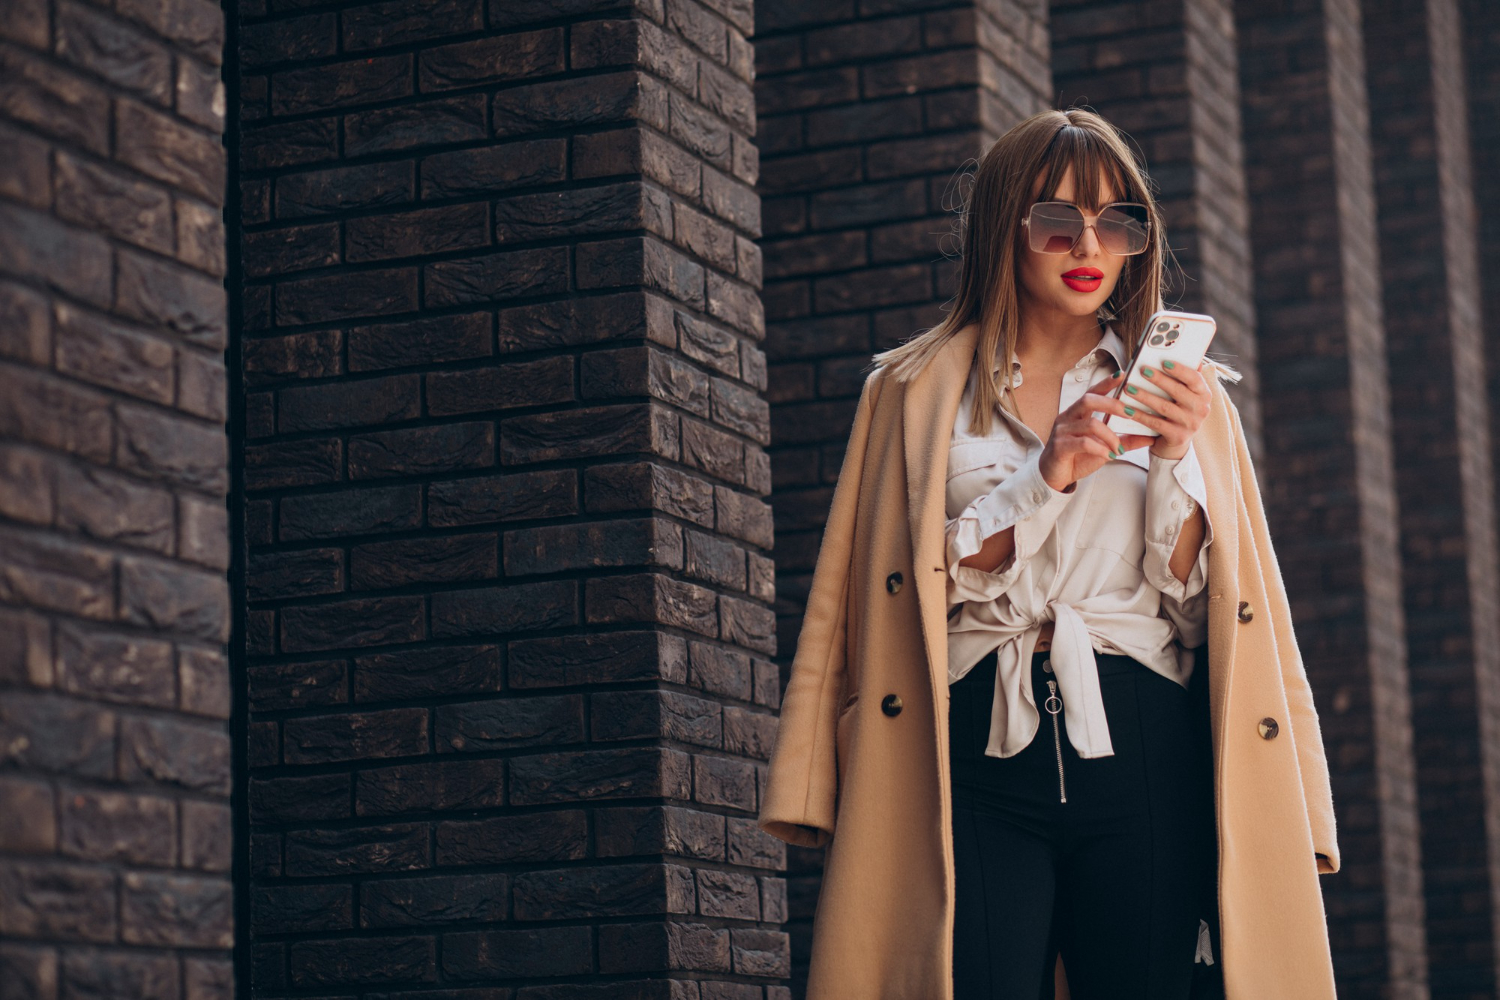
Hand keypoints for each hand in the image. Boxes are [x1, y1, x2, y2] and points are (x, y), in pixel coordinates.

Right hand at [1037, 372, 1155, 491]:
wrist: (1055, 476)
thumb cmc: (1077, 457)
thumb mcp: (1104, 447)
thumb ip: (1125, 440)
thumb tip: (1150, 437)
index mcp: (1077, 413)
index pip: (1092, 392)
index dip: (1106, 383)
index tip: (1123, 374)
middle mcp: (1068, 418)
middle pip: (1089, 400)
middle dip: (1112, 404)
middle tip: (1131, 412)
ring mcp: (1062, 431)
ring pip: (1090, 424)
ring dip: (1110, 436)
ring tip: (1119, 448)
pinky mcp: (1060, 446)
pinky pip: (1083, 443)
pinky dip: (1100, 449)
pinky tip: (1108, 456)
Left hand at [1126, 361, 1211, 459]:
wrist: (1174, 445)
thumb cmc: (1176, 412)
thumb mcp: (1184, 396)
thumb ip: (1183, 378)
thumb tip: (1181, 354)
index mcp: (1204, 394)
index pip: (1195, 379)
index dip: (1180, 370)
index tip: (1164, 362)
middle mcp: (1201, 409)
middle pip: (1178, 391)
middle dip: (1159, 380)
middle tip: (1142, 370)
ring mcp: (1190, 424)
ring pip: (1164, 407)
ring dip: (1145, 396)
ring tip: (1129, 388)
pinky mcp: (1177, 437)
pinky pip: (1155, 423)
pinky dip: (1140, 415)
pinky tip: (1127, 408)